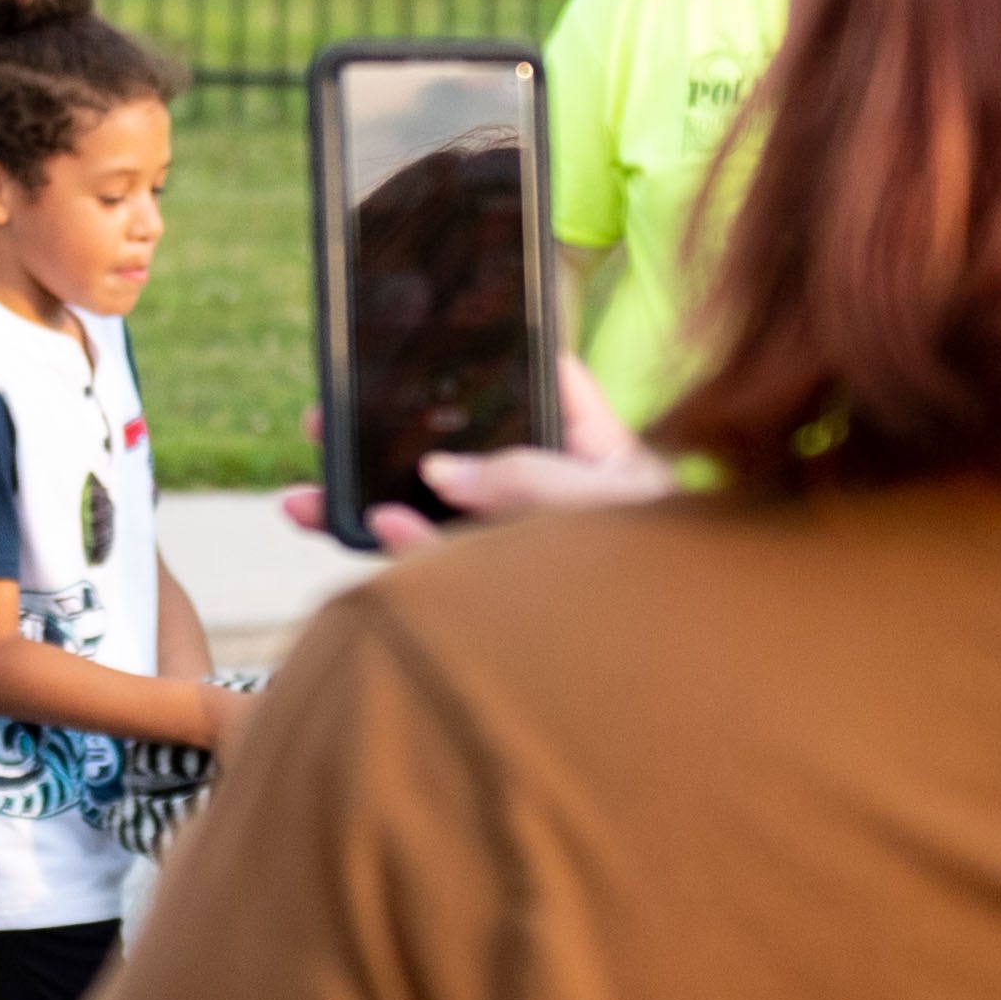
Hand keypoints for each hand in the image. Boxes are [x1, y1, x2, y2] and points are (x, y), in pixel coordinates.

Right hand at [282, 358, 671, 554]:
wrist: (686, 661)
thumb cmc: (677, 569)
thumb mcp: (610, 502)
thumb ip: (529, 478)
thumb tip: (441, 471)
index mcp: (593, 449)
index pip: (545, 385)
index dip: (494, 358)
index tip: (430, 338)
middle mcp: (549, 493)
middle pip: (459, 451)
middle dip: (389, 437)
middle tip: (327, 422)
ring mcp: (519, 546)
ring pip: (434, 512)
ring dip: (369, 499)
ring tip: (314, 497)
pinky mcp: (499, 593)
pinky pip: (439, 565)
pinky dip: (401, 547)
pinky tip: (373, 528)